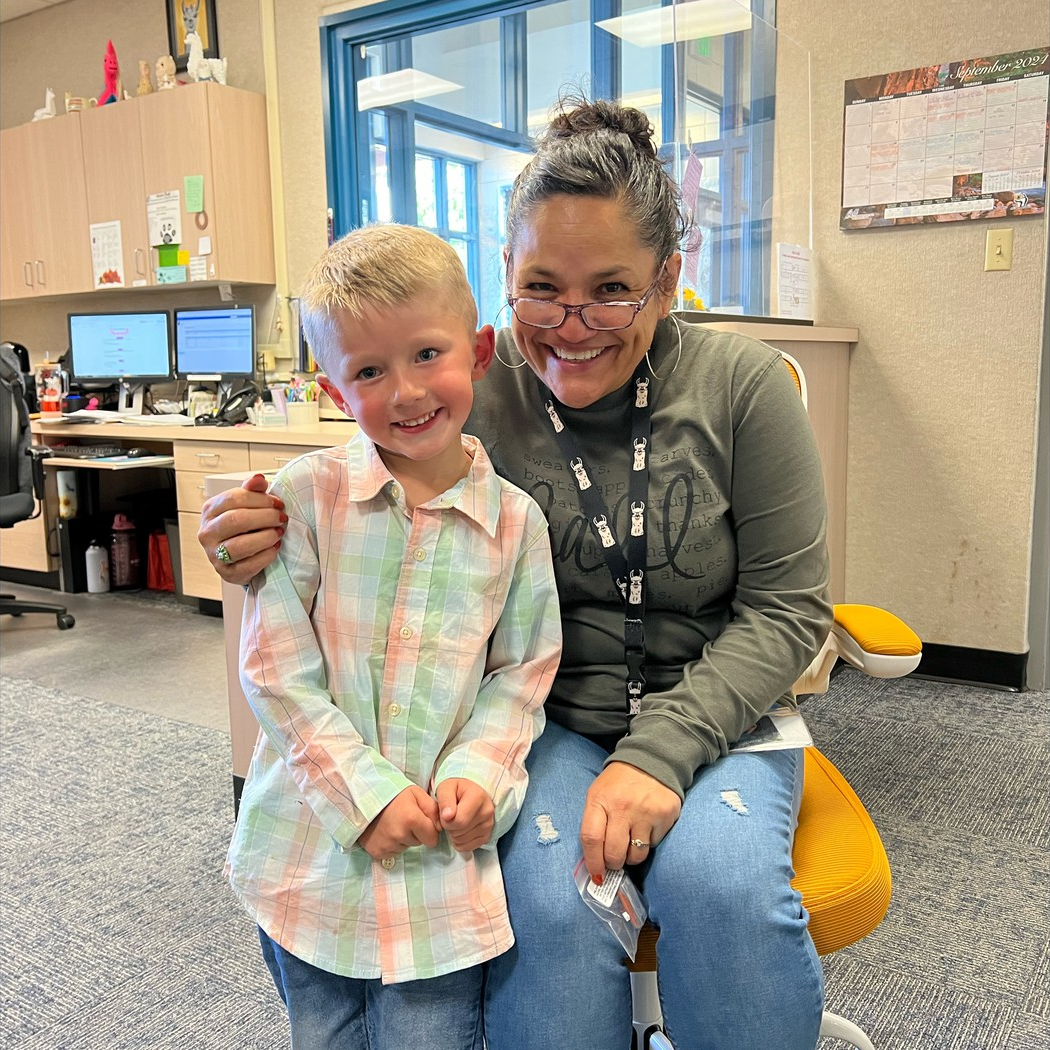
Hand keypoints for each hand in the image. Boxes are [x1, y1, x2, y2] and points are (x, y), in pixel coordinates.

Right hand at [197, 474, 286, 584]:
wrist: (239, 556)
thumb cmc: (242, 527)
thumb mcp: (246, 505)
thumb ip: (252, 491)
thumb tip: (259, 479)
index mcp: (210, 511)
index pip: (233, 498)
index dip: (260, 499)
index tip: (277, 503)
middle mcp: (207, 533)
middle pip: (236, 520)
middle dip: (265, 517)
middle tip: (281, 518)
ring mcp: (215, 554)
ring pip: (240, 545)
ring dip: (266, 537)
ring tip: (278, 533)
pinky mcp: (227, 573)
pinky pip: (249, 565)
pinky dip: (266, 555)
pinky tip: (274, 548)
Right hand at [358, 785, 440, 860]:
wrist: (364, 798)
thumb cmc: (394, 795)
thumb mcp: (417, 794)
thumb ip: (434, 809)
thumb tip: (442, 827)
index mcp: (411, 819)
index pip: (433, 839)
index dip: (430, 830)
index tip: (421, 820)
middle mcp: (399, 835)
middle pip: (419, 843)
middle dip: (416, 833)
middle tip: (404, 819)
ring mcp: (387, 845)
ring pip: (406, 847)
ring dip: (403, 838)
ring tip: (394, 823)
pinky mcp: (377, 852)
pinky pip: (393, 852)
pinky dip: (392, 844)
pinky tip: (386, 831)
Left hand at [436, 778, 494, 852]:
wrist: (471, 793)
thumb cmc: (457, 790)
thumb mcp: (446, 788)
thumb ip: (445, 800)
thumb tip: (447, 816)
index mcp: (478, 797)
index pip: (458, 821)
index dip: (445, 820)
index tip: (445, 812)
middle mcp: (487, 812)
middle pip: (459, 832)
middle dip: (449, 827)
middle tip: (449, 817)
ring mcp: (489, 826)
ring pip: (461, 841)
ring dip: (453, 834)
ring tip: (455, 821)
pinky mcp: (487, 836)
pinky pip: (466, 847)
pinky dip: (459, 842)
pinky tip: (460, 830)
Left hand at [580, 762, 681, 880]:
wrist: (651, 759)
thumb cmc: (619, 782)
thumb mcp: (598, 794)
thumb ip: (593, 823)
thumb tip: (594, 862)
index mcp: (600, 799)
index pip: (591, 838)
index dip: (592, 862)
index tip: (596, 874)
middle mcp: (622, 806)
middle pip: (614, 853)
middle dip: (613, 863)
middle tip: (614, 859)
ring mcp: (646, 812)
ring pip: (636, 856)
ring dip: (631, 856)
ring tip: (631, 840)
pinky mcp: (665, 816)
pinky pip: (654, 845)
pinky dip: (648, 842)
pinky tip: (646, 826)